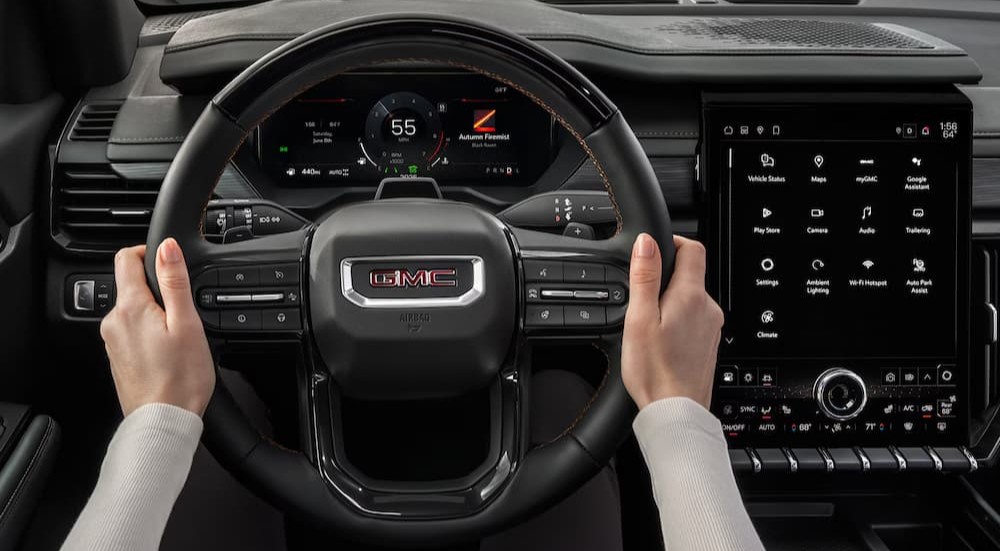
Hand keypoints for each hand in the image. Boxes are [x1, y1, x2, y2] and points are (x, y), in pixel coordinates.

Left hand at [100, 238, 215, 415]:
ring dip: (154, 313)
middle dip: (157, 289)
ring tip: (179, 335)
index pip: (126, 258)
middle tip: (184, 310)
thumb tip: (166, 247)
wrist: (163, 422)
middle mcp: (113, 322)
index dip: (148, 252)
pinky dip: (149, 332)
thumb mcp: (186, 323)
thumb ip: (174, 281)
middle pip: (131, 285)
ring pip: (133, 310)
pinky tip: (168, 351)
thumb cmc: (180, 378)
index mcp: (130, 308)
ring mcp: (113, 341)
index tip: (169, 264)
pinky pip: (132, 332)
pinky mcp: (117, 357)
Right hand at [622, 234, 723, 409]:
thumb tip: (647, 242)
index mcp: (691, 296)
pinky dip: (676, 320)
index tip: (651, 251)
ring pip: (691, 298)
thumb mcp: (640, 318)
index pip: (692, 248)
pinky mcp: (707, 343)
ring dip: (670, 300)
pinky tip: (660, 339)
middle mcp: (708, 308)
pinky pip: (693, 319)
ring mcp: (711, 327)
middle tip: (640, 294)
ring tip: (647, 322)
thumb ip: (645, 277)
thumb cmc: (655, 372)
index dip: (671, 242)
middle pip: (690, 274)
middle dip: (665, 276)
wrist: (675, 411)